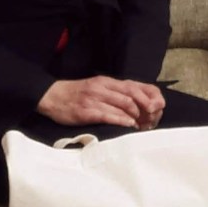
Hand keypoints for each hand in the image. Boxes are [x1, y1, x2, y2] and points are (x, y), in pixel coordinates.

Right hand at [37, 76, 165, 129]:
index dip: (147, 97)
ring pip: (122, 105)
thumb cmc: (76, 94)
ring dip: (135, 116)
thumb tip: (135, 102)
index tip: (155, 108)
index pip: (133, 86)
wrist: (52, 96)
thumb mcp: (96, 87)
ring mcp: (94, 99)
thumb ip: (114, 92)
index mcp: (106, 81)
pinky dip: (121, 120)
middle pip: (131, 95)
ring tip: (141, 125)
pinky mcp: (86, 111)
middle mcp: (102, 88)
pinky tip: (128, 125)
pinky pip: (108, 115)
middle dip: (144, 108)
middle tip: (150, 120)